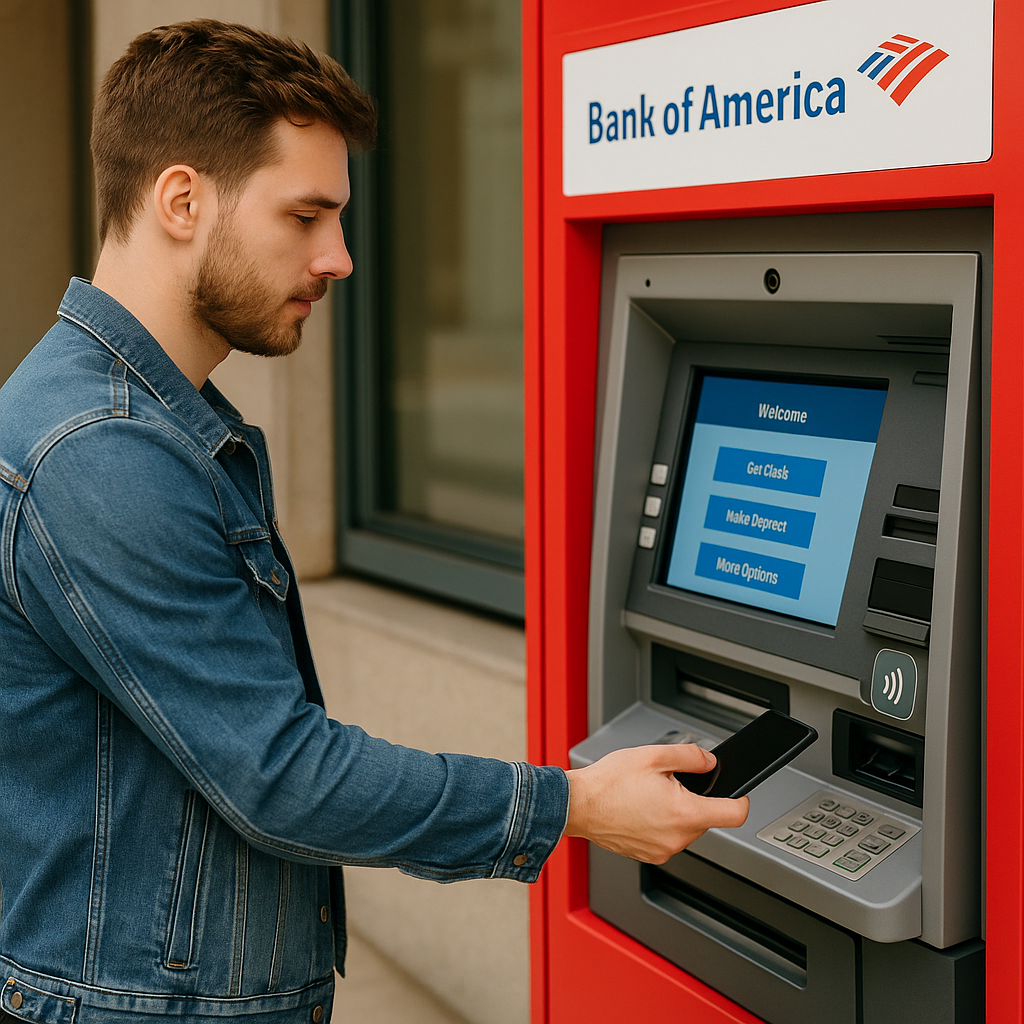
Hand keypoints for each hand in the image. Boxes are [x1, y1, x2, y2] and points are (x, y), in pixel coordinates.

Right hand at [563, 744, 748, 863]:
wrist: (577, 805)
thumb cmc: (608, 783)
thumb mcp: (653, 755)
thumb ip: (690, 756)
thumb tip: (710, 762)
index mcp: (684, 813)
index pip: (734, 814)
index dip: (741, 799)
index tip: (738, 792)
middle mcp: (677, 838)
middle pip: (707, 818)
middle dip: (696, 799)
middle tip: (669, 783)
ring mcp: (663, 850)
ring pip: (687, 828)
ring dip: (678, 812)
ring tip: (650, 795)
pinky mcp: (649, 856)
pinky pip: (669, 839)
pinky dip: (662, 824)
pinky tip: (642, 809)